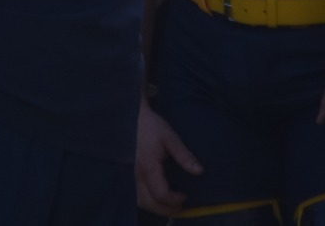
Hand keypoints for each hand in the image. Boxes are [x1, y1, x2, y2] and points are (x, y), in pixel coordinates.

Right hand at [135, 98, 201, 215]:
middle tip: (180, 206)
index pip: (161, 194)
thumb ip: (184, 156)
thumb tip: (199, 171)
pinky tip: (155, 195)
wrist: (129, 115)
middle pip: (149, 203)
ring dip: (154, 206)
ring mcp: (128, 174)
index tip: (185, 196)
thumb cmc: (150, 125)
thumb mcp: (170, 137)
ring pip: (139, 201)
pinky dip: (145, 199)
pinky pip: (134, 193)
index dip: (174, 201)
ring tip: (168, 203)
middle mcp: (135, 174)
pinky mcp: (126, 172)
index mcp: (148, 166)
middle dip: (166, 209)